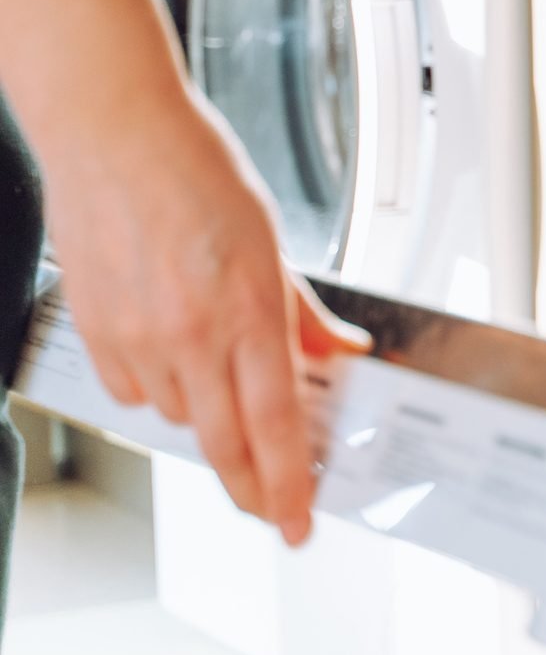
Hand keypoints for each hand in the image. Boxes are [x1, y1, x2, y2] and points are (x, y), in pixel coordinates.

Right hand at [41, 85, 370, 546]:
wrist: (113, 133)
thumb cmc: (196, 171)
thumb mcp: (274, 241)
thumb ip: (303, 311)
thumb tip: (339, 354)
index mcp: (248, 308)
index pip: (276, 424)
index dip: (289, 484)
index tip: (298, 521)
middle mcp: (191, 332)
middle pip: (224, 443)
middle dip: (250, 486)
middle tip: (269, 505)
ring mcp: (139, 336)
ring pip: (178, 417)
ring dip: (207, 417)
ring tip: (221, 380)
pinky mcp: (97, 331)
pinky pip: (133, 392)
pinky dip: (158, 387)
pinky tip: (171, 354)